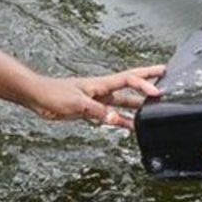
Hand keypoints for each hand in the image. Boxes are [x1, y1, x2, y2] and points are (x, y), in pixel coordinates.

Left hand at [25, 64, 165, 129]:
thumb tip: (116, 119)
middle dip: (147, 80)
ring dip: (138, 106)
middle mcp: (102, 90)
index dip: (144, 85)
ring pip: (123, 102)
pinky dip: (121, 121)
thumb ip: (97, 111)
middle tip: (165, 74)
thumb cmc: (53, 94)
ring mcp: (97, 100)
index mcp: (100, 83)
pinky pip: (111, 116)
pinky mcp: (90, 110)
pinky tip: (130, 127)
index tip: (157, 93)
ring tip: (155, 110)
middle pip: (130, 85)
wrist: (37, 97)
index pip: (128, 80)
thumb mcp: (76, 103)